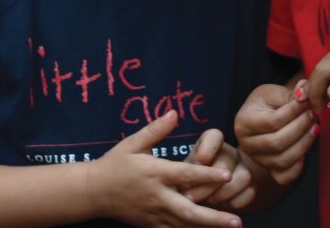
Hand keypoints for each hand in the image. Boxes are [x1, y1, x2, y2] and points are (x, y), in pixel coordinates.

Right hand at [90, 110, 241, 227]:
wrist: (93, 192)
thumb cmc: (115, 164)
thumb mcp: (132, 143)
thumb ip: (155, 129)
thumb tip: (175, 112)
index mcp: (155, 173)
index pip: (185, 175)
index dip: (207, 175)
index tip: (228, 175)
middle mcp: (157, 196)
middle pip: (189, 211)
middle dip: (214, 218)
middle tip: (236, 221)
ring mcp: (154, 214)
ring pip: (185, 225)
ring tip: (232, 226)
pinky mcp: (151, 225)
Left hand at [184, 128, 256, 209]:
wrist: (204, 193)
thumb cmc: (187, 180)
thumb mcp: (182, 172)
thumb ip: (183, 174)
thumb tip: (184, 186)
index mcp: (210, 142)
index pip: (215, 135)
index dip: (207, 149)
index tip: (197, 163)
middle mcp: (228, 152)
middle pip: (227, 162)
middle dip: (209, 183)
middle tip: (192, 197)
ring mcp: (242, 167)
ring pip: (245, 177)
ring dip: (224, 193)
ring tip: (209, 202)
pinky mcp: (250, 185)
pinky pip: (251, 192)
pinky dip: (236, 202)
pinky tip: (222, 207)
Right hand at [232, 82, 315, 184]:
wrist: (266, 121)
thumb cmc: (269, 104)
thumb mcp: (274, 93)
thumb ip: (289, 94)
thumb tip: (305, 89)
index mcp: (243, 123)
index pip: (272, 122)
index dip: (294, 112)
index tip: (310, 102)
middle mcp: (246, 145)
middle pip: (277, 142)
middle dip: (301, 128)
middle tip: (315, 114)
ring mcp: (257, 161)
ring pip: (282, 160)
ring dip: (304, 144)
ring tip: (316, 127)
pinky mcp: (270, 172)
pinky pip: (285, 176)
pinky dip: (299, 165)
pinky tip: (308, 146)